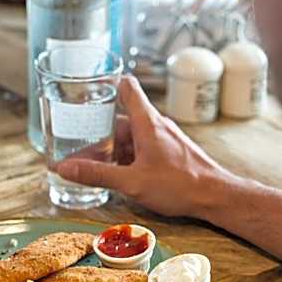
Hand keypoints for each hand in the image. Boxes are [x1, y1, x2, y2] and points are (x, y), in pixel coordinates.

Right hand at [55, 76, 235, 218]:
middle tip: (74, 147)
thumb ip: (97, 175)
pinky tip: (116, 175)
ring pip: (130, 138)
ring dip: (111, 150)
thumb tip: (65, 169)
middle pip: (120, 120)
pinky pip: (141, 149)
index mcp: (146, 122)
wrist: (215, 196)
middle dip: (97, 134)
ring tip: (91, 167)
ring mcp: (164, 139)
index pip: (126, 88)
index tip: (87, 90)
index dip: (106, 84)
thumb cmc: (181, 185)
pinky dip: (126, 159)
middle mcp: (156, 125)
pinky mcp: (170, 153)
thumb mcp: (132, 182)